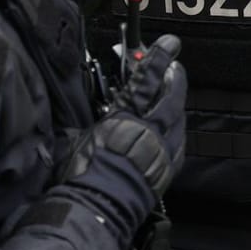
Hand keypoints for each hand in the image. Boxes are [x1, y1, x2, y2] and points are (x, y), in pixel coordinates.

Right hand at [61, 33, 185, 233]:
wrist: (102, 206)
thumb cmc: (84, 173)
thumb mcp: (78, 137)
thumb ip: (87, 117)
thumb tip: (72, 103)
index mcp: (126, 118)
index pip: (146, 80)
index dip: (159, 58)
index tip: (171, 42)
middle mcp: (150, 131)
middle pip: (171, 95)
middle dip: (173, 76)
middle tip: (172, 64)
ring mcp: (163, 150)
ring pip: (178, 116)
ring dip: (175, 100)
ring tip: (169, 91)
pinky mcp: (169, 167)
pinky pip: (179, 139)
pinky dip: (175, 126)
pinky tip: (171, 125)